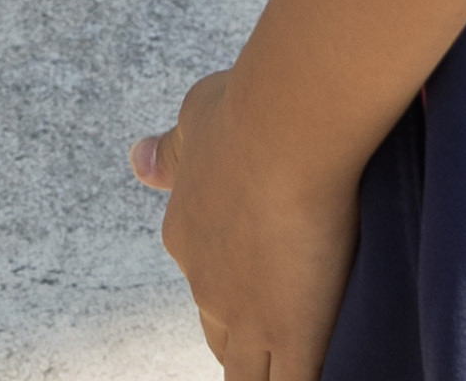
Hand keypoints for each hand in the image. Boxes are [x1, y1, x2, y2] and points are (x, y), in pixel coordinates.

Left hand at [130, 71, 361, 379]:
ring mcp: (246, 317)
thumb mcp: (193, 121)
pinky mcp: (291, 334)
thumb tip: (137, 159)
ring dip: (266, 373)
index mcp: (184, 236)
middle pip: (219, 338)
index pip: (203, 282)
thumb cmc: (244, 112)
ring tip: (291, 361)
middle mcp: (205, 285)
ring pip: (247, 376)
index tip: (261, 280)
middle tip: (276, 335)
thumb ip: (171, 151)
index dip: (232, 288)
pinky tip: (328, 370)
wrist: (285, 129)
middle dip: (243, 343)